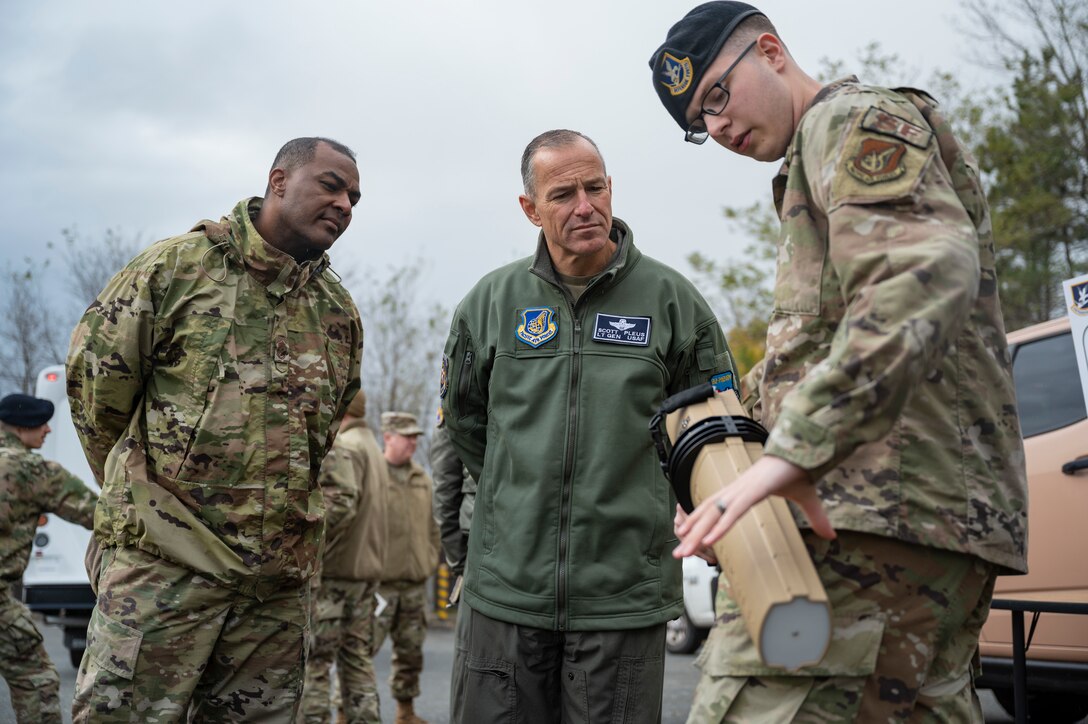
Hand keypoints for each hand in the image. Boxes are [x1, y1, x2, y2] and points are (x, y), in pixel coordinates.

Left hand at [673, 455, 834, 558]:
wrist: (806, 449)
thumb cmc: (801, 470)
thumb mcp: (808, 500)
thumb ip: (815, 519)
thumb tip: (832, 537)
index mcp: (742, 492)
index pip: (714, 510)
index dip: (699, 524)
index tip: (686, 538)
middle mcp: (736, 491)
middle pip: (707, 516)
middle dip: (691, 536)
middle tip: (677, 554)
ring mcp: (742, 490)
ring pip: (714, 516)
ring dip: (697, 534)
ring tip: (683, 551)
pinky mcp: (752, 491)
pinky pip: (733, 512)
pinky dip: (720, 526)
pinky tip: (709, 540)